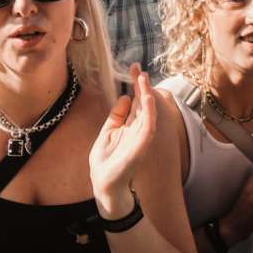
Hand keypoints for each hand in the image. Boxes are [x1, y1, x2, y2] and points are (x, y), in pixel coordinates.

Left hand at [90, 69, 165, 214]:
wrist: (104, 184)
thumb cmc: (106, 161)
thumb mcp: (108, 132)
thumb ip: (117, 115)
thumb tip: (125, 96)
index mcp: (130, 126)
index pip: (135, 101)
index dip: (135, 85)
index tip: (133, 67)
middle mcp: (138, 130)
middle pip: (142, 104)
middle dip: (142, 86)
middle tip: (138, 68)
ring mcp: (141, 138)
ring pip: (148, 113)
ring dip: (147, 96)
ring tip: (143, 80)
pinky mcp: (141, 147)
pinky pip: (148, 127)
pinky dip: (149, 113)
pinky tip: (146, 100)